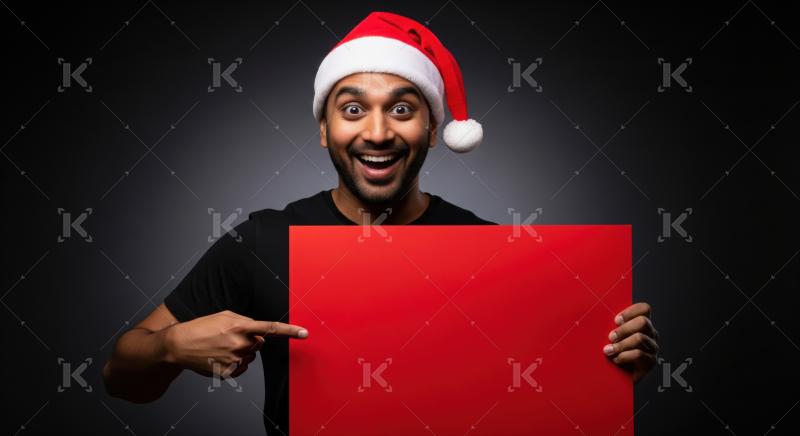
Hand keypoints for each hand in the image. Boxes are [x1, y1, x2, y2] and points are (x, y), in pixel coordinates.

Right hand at [165, 310, 307, 377]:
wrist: (178, 344)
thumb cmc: (201, 327)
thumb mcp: (224, 315)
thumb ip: (245, 320)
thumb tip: (259, 330)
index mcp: (239, 326)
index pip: (271, 328)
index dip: (290, 330)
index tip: (304, 333)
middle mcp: (239, 344)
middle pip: (259, 343)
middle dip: (251, 340)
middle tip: (230, 337)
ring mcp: (234, 360)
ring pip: (250, 356)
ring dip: (241, 351)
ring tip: (221, 346)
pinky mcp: (228, 372)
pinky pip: (241, 368)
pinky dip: (234, 363)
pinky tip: (220, 357)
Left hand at [603, 302, 658, 383]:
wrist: (614, 378)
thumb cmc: (610, 353)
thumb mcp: (610, 336)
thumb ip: (611, 326)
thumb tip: (597, 314)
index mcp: (642, 324)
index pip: (644, 309)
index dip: (631, 311)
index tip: (616, 320)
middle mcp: (651, 334)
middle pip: (643, 322)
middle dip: (624, 329)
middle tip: (610, 337)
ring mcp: (652, 347)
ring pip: (640, 338)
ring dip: (621, 344)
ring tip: (609, 350)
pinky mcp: (651, 361)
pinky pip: (639, 354)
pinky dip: (624, 356)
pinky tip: (616, 360)